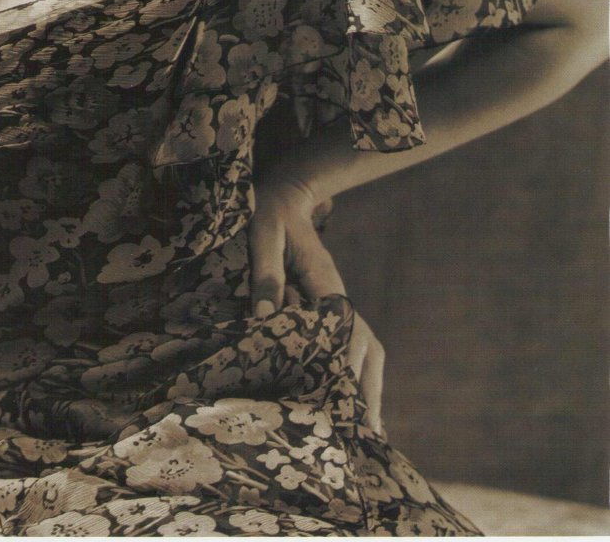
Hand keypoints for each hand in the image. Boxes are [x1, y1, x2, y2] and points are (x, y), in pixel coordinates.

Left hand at [249, 173, 384, 431]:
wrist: (285, 195)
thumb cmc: (270, 217)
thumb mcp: (263, 238)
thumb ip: (266, 275)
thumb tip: (264, 317)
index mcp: (326, 284)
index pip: (342, 335)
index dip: (343, 370)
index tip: (343, 405)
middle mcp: (340, 298)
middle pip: (365, 351)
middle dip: (366, 392)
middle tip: (365, 436)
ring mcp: (340, 304)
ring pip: (367, 352)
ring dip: (369, 388)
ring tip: (369, 433)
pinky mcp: (333, 308)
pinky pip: (357, 346)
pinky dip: (363, 375)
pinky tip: (357, 402)